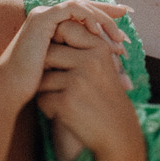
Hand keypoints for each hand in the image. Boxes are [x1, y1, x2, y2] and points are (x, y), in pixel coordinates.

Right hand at [0, 0, 126, 113]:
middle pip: (85, 8)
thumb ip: (91, 68)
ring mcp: (43, 16)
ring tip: (117, 36)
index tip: (125, 32)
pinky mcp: (41, 18)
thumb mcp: (72, 74)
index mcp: (53, 29)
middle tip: (128, 21)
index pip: (85, 18)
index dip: (106, 20)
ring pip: (81, 7)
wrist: (12, 91)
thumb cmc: (39, 88)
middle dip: (109, 14)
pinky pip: (71, 9)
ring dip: (102, 18)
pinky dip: (88, 17)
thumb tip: (124, 78)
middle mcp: (47, 18)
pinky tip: (99, 32)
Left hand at [34, 1, 140, 160]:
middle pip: (48, 53)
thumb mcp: (102, 66)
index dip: (56, 41)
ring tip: (67, 100)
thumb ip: (82, 46)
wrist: (117, 133)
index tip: (62, 59)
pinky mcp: (66, 102)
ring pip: (42, 78)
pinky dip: (49, 108)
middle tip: (62, 84)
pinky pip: (42, 99)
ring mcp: (77, 81)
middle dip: (47, 69)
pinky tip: (67, 114)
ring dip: (48, 91)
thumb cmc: (105, 97)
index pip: (65, 28)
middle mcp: (90, 61)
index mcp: (99, 48)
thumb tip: (54, 26)